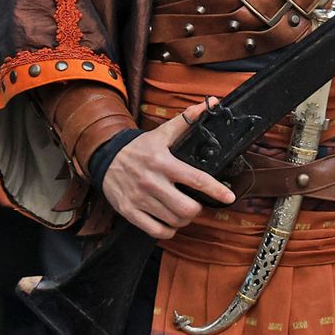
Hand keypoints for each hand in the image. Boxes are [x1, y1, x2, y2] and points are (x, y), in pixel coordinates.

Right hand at [103, 99, 236, 239]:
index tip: (229, 197)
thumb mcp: (161, 133)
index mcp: (163, 162)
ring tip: (182, 211)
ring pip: (174, 221)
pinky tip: (168, 221)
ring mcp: (139, 198)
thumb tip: (211, 104)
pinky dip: (168, 230)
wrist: (105, 158)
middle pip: (186, 208)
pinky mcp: (129, 211)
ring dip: (183, 219)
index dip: (216, 190)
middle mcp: (152, 181)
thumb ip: (186, 120)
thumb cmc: (139, 148)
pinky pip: (157, 231)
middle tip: (195, 203)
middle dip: (197, 209)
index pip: (195, 179)